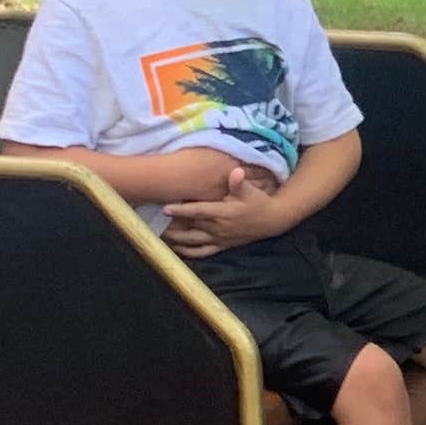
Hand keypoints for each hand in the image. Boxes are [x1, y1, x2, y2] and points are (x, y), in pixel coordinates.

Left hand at [163, 164, 285, 254]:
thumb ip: (240, 182)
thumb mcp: (251, 190)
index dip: (181, 210)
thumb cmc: (259, 202)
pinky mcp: (222, 246)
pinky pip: (202, 252)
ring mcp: (219, 239)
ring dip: (176, 240)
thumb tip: (236, 172)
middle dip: (172, 226)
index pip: (198, 211)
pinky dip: (188, 253)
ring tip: (160, 236)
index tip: (165, 209)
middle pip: (190, 228)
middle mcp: (219, 228)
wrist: (272, 220)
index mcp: (223, 213)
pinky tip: (176, 250)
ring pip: (193, 242)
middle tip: (152, 224)